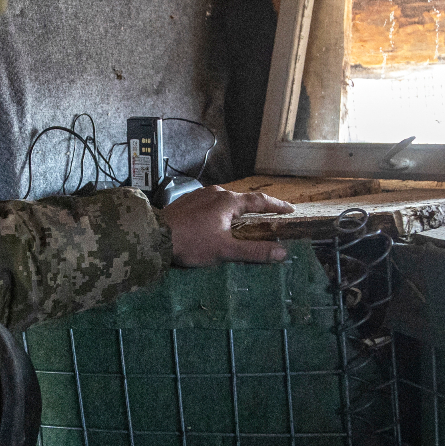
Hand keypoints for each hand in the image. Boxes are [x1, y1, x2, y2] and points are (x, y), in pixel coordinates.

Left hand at [160, 186, 293, 266]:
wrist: (153, 237)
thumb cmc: (191, 243)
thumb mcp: (225, 250)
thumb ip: (254, 251)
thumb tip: (282, 253)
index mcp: (228, 201)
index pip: (260, 201)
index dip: (277, 206)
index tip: (291, 210)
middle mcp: (215, 193)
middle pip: (243, 199)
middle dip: (257, 208)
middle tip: (269, 217)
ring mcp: (199, 195)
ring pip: (225, 201)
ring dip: (237, 210)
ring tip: (244, 221)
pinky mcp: (187, 202)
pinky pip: (211, 204)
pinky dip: (221, 212)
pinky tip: (217, 222)